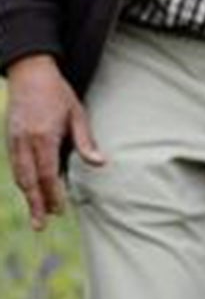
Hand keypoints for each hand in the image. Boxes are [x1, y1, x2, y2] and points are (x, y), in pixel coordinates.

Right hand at [5, 54, 102, 230]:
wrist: (29, 73)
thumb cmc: (59, 94)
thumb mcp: (78, 114)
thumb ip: (86, 142)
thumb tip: (100, 164)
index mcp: (43, 136)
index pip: (48, 174)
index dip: (54, 194)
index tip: (60, 210)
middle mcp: (24, 141)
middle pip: (29, 180)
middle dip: (35, 204)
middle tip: (41, 226)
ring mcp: (13, 140)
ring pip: (19, 174)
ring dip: (27, 195)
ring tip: (37, 215)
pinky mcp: (9, 138)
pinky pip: (15, 165)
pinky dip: (22, 180)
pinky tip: (31, 191)